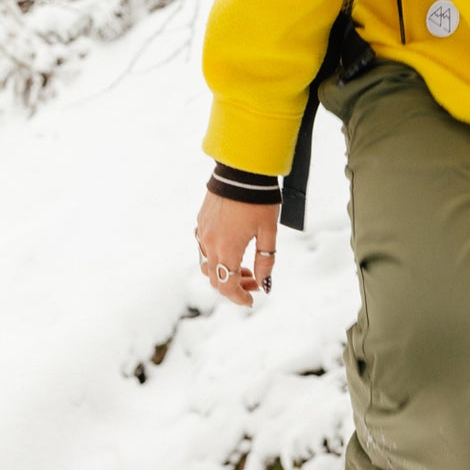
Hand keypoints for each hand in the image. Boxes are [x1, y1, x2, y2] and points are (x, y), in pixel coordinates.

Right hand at [195, 190, 278, 305]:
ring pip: (208, 264)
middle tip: (254, 282)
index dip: (239, 298)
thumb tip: (264, 283)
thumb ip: (265, 260)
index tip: (251, 300)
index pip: (227, 286)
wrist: (242, 169)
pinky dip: (217, 256)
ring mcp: (202, 231)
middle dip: (235, 286)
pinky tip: (232, 248)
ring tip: (244, 266)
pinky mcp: (201, 221)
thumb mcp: (268, 231)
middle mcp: (209, 242)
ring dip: (224, 271)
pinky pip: (204, 247)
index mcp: (226, 248)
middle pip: (216, 278)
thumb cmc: (260, 199)